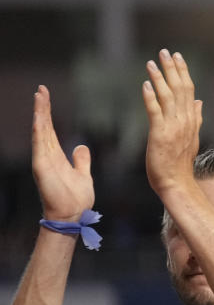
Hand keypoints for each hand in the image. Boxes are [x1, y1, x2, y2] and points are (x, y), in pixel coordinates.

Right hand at [31, 86, 93, 221]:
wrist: (72, 215)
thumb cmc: (76, 199)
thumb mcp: (83, 175)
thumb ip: (81, 161)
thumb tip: (81, 147)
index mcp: (56, 156)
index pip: (51, 130)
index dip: (49, 113)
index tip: (47, 96)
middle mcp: (47, 155)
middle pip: (44, 126)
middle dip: (43, 108)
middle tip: (41, 89)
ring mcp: (43, 160)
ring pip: (41, 131)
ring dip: (40, 113)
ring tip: (39, 96)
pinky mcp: (41, 166)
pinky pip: (40, 144)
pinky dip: (39, 130)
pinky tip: (39, 117)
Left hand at [141, 49, 202, 193]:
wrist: (177, 183)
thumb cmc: (180, 163)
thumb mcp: (192, 138)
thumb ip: (196, 118)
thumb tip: (199, 101)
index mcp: (191, 121)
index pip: (189, 90)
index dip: (183, 72)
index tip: (177, 56)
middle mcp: (185, 121)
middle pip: (180, 89)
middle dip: (172, 69)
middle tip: (164, 52)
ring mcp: (173, 128)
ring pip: (168, 97)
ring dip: (160, 78)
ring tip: (151, 63)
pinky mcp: (160, 135)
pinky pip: (155, 112)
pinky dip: (150, 98)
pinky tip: (145, 85)